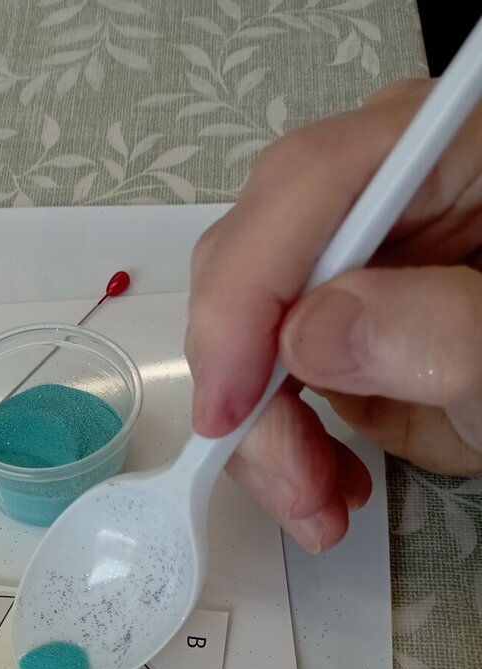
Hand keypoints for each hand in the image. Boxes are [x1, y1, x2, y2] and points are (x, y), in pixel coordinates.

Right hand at [187, 80, 481, 551]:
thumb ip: (436, 331)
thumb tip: (305, 334)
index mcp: (443, 154)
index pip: (307, 185)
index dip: (248, 291)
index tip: (232, 403)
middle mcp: (377, 199)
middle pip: (253, 263)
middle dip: (248, 384)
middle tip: (291, 482)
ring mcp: (347, 268)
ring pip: (241, 334)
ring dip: (259, 432)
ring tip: (317, 506)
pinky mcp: (333, 331)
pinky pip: (264, 380)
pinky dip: (277, 444)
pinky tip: (327, 487)